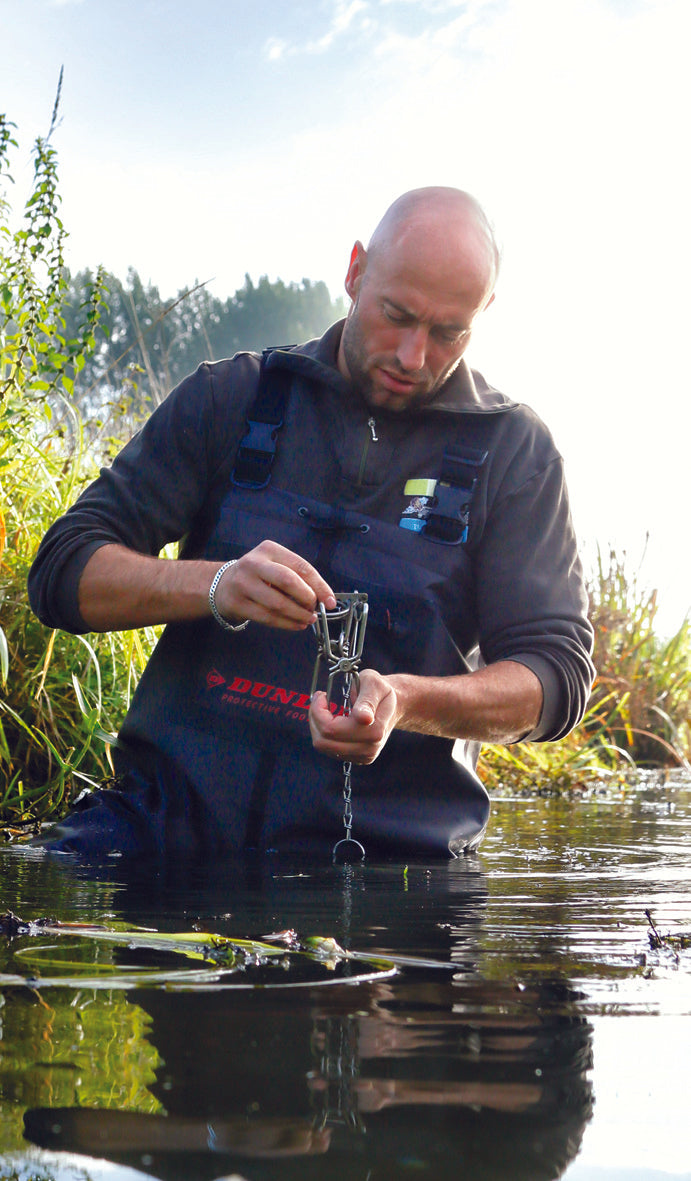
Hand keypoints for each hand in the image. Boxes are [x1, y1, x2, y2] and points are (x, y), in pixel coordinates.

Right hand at [215, 540, 335, 630]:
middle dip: (307, 599)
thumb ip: (298, 577)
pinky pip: (267, 617)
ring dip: (298, 615)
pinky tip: (296, 625)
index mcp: (270, 549)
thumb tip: (323, 598)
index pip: (300, 566)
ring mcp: (243, 583)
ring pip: (277, 603)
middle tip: (314, 610)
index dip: (319, 586)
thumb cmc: (258, 575)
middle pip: (288, 581)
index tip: (330, 601)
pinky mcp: (237, 603)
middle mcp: (254, 563)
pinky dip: (286, 624)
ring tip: (308, 619)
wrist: (223, 584)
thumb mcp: (276, 566)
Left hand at [308, 669, 398, 764]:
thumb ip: (367, 700)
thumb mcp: (374, 684)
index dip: (319, 711)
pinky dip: (324, 734)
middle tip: (320, 700)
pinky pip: (328, 749)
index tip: (322, 694)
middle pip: (323, 741)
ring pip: (323, 746)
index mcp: (374, 730)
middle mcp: (369, 749)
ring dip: (317, 726)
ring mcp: (362, 756)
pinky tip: (332, 721)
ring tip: (324, 710)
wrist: (391, 706)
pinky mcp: (356, 759)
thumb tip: (364, 718)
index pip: (332, 729)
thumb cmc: (380, 691)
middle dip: (315, 718)